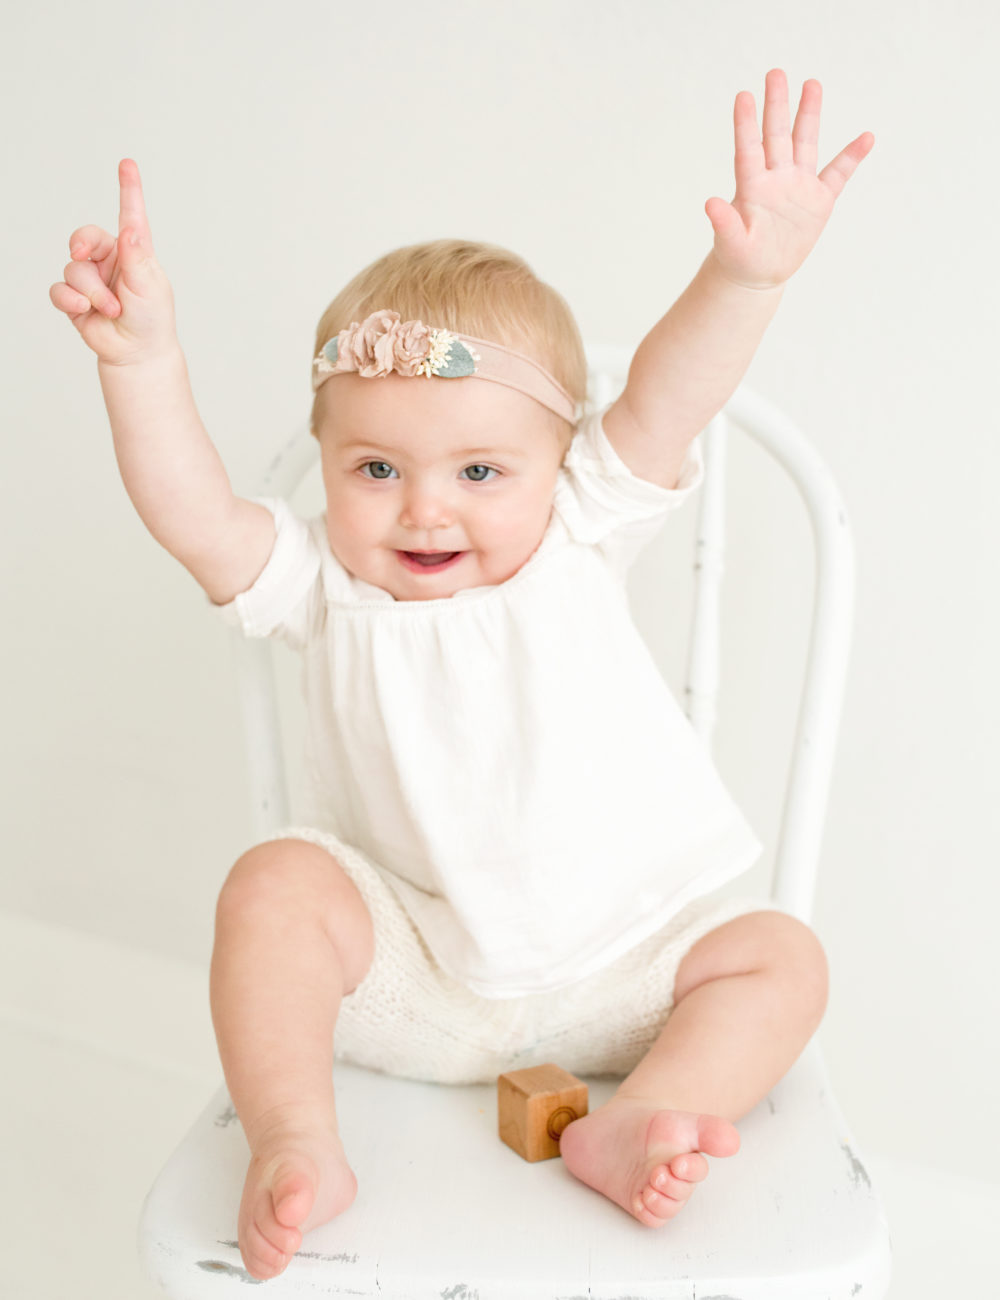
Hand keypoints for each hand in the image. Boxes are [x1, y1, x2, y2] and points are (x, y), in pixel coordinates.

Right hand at [50, 159, 177, 364]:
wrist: (137, 353)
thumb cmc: (151, 319)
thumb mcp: (149, 286)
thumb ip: (136, 257)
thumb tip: (131, 228)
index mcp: (134, 252)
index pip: (130, 216)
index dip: (128, 190)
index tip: (128, 164)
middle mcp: (109, 260)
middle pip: (84, 237)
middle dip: (82, 245)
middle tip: (83, 254)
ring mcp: (90, 279)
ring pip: (73, 269)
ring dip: (93, 292)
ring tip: (112, 309)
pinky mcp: (74, 299)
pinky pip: (59, 290)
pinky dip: (71, 300)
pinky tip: (85, 311)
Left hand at [705, 69, 873, 289]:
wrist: (759, 273)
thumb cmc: (739, 258)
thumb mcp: (730, 244)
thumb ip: (723, 224)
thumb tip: (710, 203)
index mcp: (751, 187)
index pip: (749, 150)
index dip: (746, 124)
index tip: (744, 96)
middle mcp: (775, 178)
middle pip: (776, 136)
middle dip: (777, 105)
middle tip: (775, 73)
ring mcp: (798, 186)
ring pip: (805, 143)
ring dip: (808, 115)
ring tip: (812, 84)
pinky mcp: (819, 201)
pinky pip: (838, 174)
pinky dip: (852, 157)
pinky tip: (866, 137)